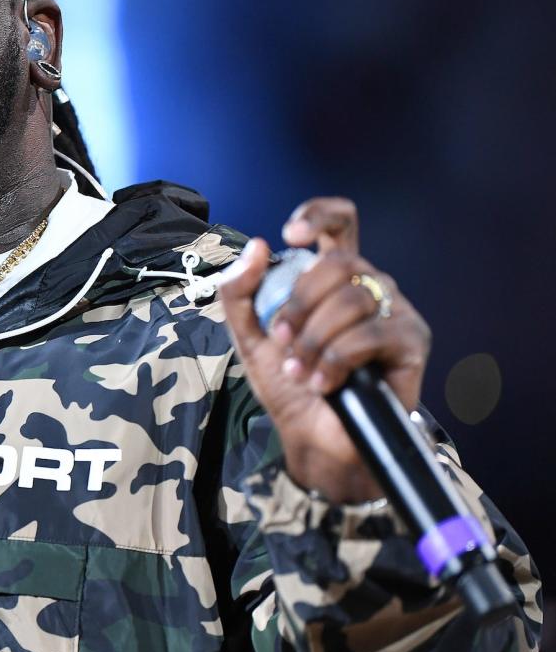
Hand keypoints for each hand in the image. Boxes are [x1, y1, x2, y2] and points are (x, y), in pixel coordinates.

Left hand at [217, 197, 431, 502]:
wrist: (313, 437)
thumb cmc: (288, 382)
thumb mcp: (249, 336)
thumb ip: (240, 292)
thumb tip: (258, 246)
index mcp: (332, 277)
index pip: (340, 223)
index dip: (319, 215)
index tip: (291, 234)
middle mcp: (368, 286)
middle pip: (338, 262)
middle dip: (299, 303)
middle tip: (282, 340)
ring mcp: (393, 311)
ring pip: (352, 299)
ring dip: (314, 338)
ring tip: (300, 370)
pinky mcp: (411, 341)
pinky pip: (371, 334)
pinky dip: (336, 359)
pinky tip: (324, 383)